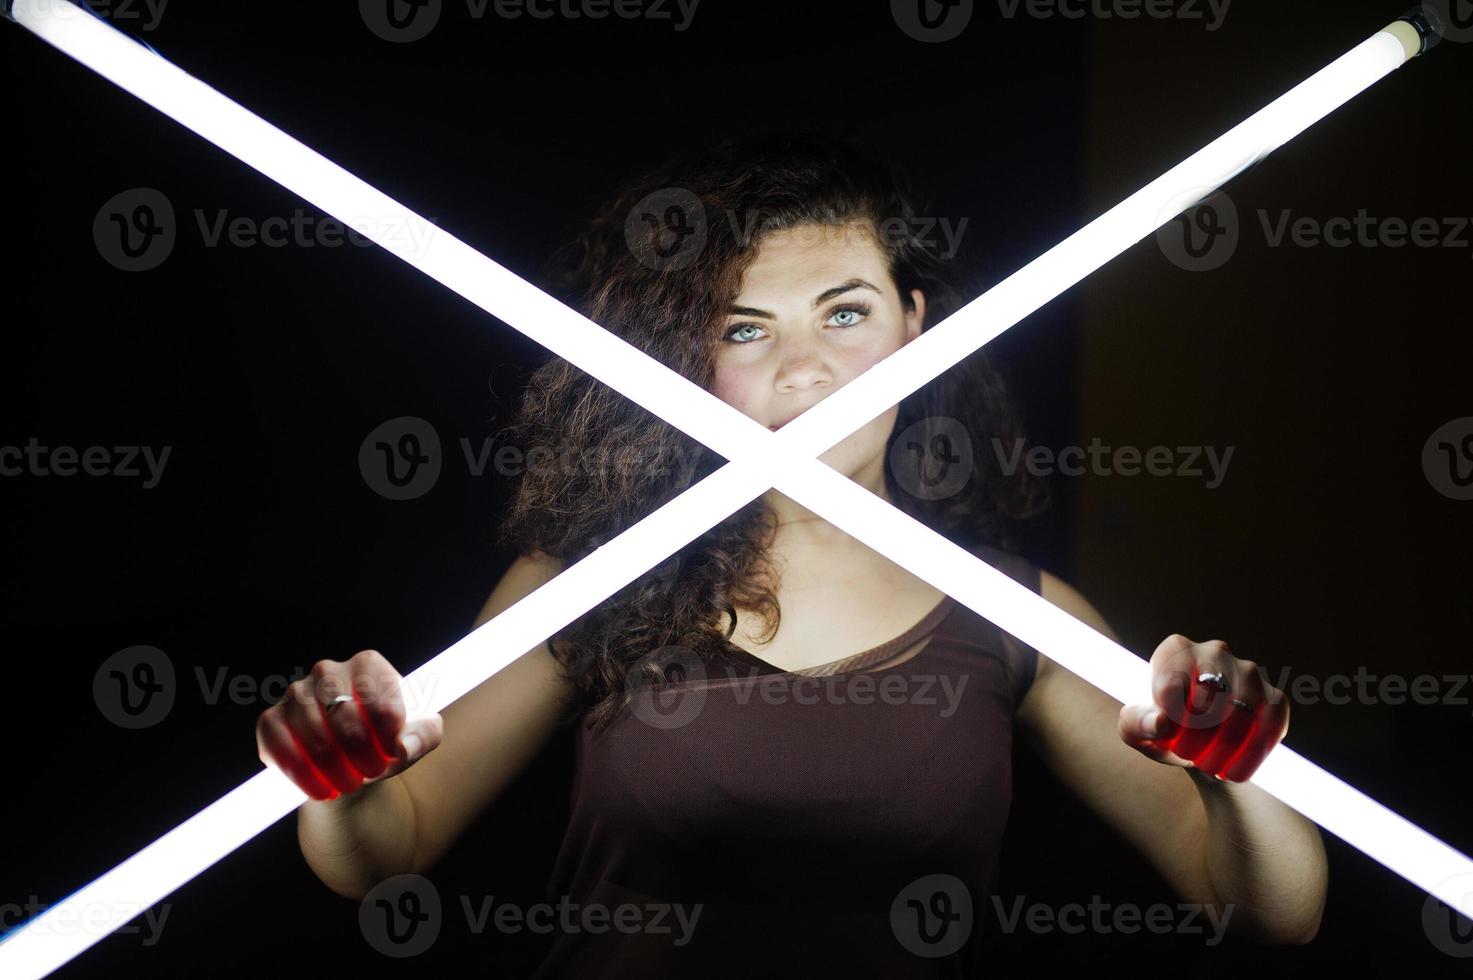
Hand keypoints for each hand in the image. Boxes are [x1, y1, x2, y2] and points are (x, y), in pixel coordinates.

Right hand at [255, 649, 443, 800]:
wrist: (349, 760)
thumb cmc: (385, 741)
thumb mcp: (416, 737)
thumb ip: (425, 736)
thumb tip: (403, 745)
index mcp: (367, 665)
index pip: (381, 702)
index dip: (390, 737)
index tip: (394, 756)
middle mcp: (327, 671)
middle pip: (346, 719)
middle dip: (363, 756)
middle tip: (372, 775)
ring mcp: (295, 693)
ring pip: (315, 737)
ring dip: (335, 770)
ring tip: (350, 784)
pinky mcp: (271, 719)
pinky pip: (281, 748)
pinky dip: (303, 775)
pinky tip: (321, 789)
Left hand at [1119, 634, 1288, 782]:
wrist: (1201, 748)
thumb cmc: (1165, 731)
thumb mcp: (1138, 730)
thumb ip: (1136, 724)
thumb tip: (1161, 722)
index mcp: (1176, 649)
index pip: (1171, 684)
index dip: (1169, 718)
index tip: (1167, 736)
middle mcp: (1215, 651)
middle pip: (1208, 695)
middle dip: (1195, 736)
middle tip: (1187, 755)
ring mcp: (1248, 672)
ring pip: (1241, 710)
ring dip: (1223, 748)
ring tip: (1209, 766)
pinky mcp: (1274, 697)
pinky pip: (1271, 723)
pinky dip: (1252, 754)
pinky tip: (1234, 772)